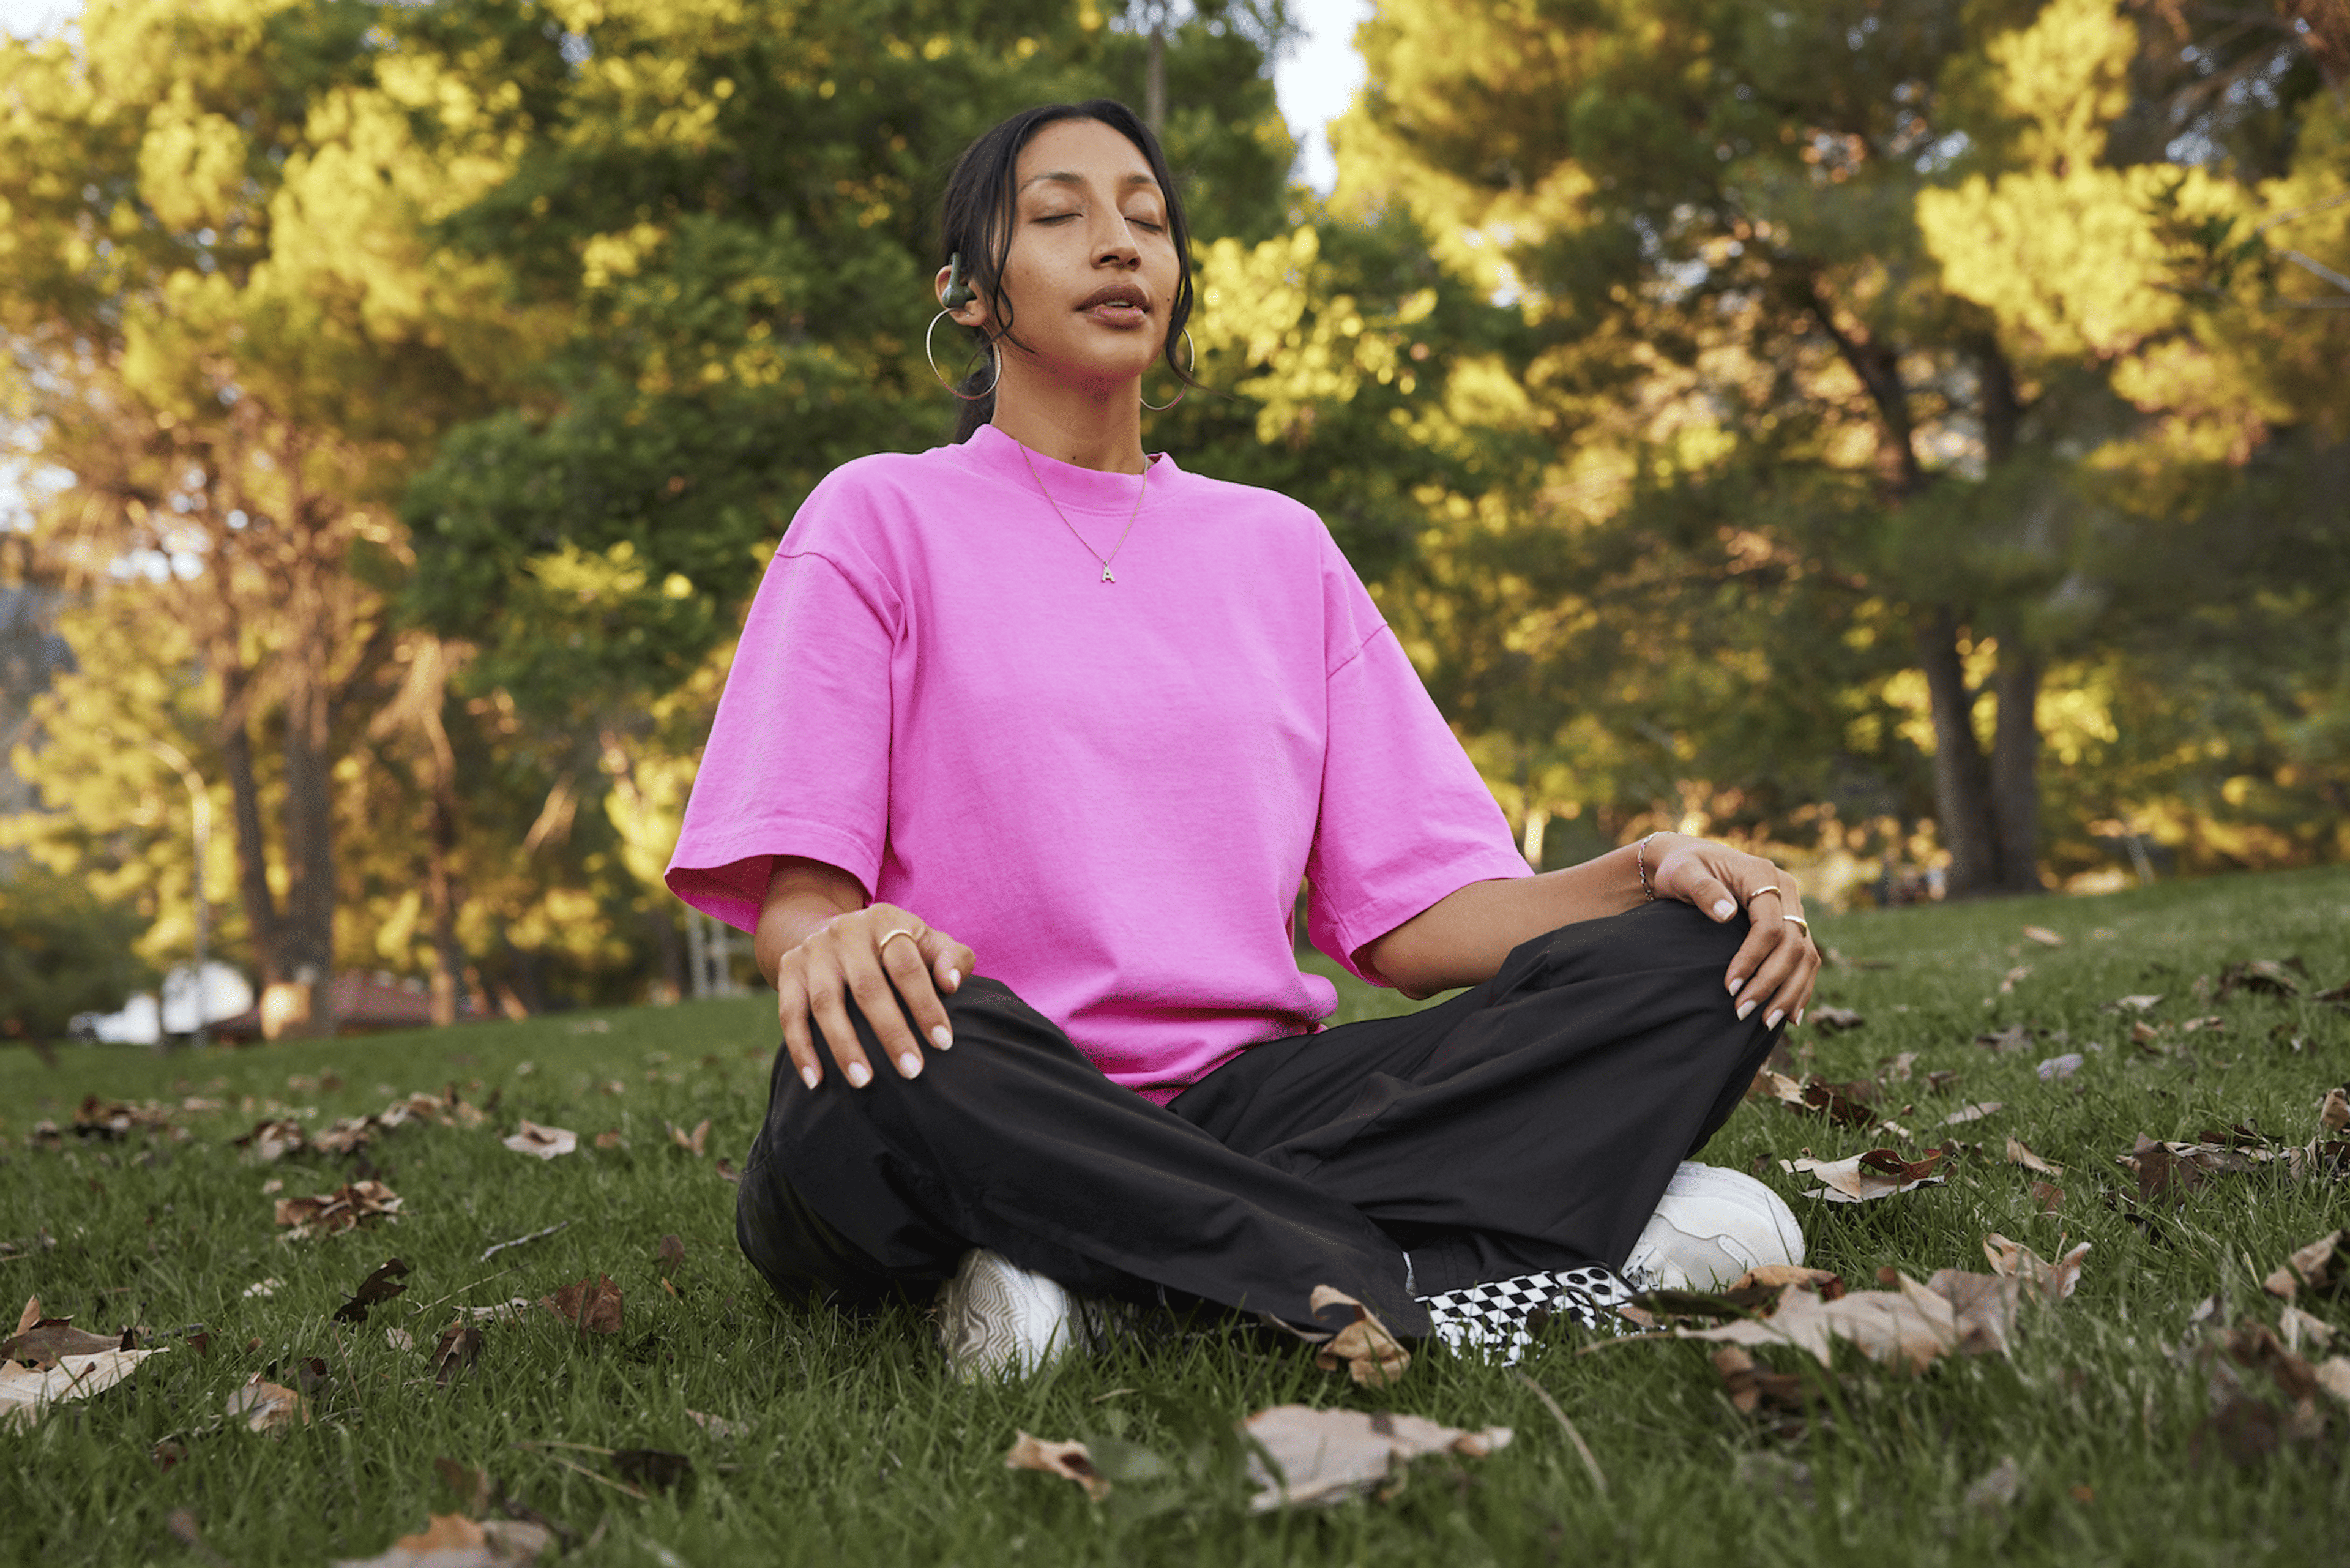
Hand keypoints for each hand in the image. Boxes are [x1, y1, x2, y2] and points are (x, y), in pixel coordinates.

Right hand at [774, 904, 975, 1090]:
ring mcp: (813, 951)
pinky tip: (816, 1081)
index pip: (907, 967)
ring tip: (864, 1082)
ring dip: (844, 1046)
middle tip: (911, 1071)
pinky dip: (802, 1049)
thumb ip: (951, 957)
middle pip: (868, 987)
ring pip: (826, 1004)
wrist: (834, 930)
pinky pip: (790, 1014)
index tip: (943, 1044)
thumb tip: (952, 983)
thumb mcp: (926, 941)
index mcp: (885, 922)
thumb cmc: (895, 947)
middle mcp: (845, 932)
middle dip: (891, 1032)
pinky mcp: (788, 970)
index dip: (926, 1005)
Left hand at [1645, 834, 1819, 1029]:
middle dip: (1769, 983)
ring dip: (1789, 993)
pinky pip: (1805, 959)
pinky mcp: (1791, 925)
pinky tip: (1789, 1016)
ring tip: (1766, 1023)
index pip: (1770, 926)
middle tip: (1742, 1012)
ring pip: (1806, 956)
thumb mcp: (1683, 874)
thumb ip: (1702, 890)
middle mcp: (1786, 891)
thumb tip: (1726, 913)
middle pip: (1793, 945)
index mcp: (1763, 875)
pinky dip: (1799, 987)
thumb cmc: (1682, 869)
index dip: (1752, 959)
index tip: (1728, 987)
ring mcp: (1792, 909)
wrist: (1691, 863)